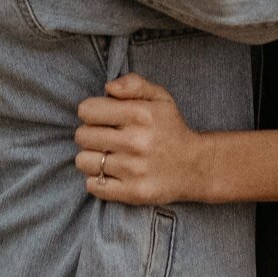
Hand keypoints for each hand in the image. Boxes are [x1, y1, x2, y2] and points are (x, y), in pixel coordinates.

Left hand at [75, 76, 209, 204]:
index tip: (103, 118)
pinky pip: (93, 185)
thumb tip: (108, 88)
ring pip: (83, 161)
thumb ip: (133, 84)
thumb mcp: (159, 98)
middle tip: (106, 138)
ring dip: (92, 159)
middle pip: (82, 136)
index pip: (86, 110)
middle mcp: (136, 141)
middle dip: (90, 135)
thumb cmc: (171, 129)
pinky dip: (97, 180)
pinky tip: (111, 174)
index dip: (91, 112)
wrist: (196, 166)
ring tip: (108, 156)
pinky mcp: (132, 192)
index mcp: (139, 114)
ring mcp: (133, 169)